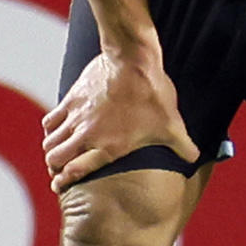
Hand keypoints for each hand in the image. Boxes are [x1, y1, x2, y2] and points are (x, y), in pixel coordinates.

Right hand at [42, 51, 197, 190]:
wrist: (132, 60)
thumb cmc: (152, 94)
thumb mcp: (171, 124)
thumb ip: (182, 145)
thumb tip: (196, 157)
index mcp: (108, 147)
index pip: (74, 173)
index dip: (64, 182)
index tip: (61, 186)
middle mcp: (87, 136)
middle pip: (55, 160)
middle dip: (55, 168)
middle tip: (59, 169)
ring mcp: (76, 117)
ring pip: (50, 142)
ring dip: (52, 149)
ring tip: (58, 152)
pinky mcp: (71, 100)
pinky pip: (51, 120)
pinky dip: (51, 128)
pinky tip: (58, 128)